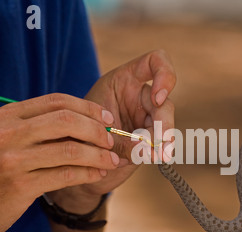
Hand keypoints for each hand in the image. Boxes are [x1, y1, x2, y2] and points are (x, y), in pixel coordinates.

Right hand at [0, 94, 117, 231]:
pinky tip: (98, 174)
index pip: (56, 101)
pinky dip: (88, 173)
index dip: (88, 108)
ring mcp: (12, 159)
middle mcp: (7, 133)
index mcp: (5, 116)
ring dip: (99, 155)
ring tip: (112, 160)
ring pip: (70, 149)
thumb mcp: (4, 141)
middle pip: (67, 120)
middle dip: (97, 130)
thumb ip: (37, 128)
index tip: (107, 118)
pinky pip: (66, 175)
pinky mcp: (20, 186)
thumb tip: (84, 123)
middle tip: (112, 140)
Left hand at [69, 50, 176, 195]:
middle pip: (164, 105)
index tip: (158, 98)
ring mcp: (148, 117)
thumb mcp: (94, 127)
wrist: (75, 151)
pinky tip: (152, 159)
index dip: (164, 75)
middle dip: (165, 127)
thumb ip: (118, 137)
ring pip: (165, 126)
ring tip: (156, 157)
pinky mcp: (150, 137)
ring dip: (162, 143)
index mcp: (127, 80)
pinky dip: (158, 152)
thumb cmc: (80, 130)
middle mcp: (141, 96)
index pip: (155, 62)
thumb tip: (148, 151)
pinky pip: (161, 143)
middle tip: (161, 147)